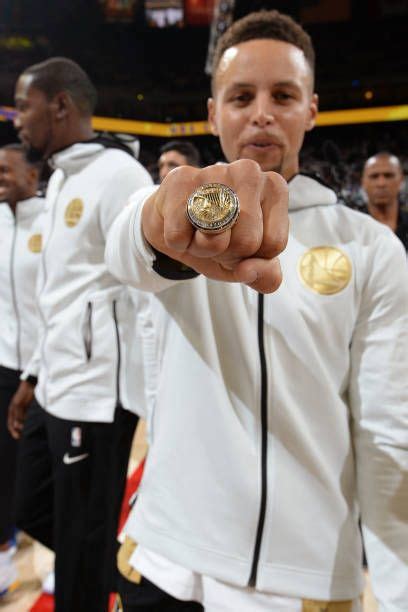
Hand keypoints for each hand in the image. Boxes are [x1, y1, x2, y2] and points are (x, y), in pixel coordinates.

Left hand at [8, 380, 33, 438]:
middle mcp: (13, 407)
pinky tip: (20, 423)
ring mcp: (15, 404)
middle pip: (11, 420)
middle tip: (16, 436)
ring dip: (16, 425)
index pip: (11, 420)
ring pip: (14, 417)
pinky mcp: (19, 401)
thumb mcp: (25, 404)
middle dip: (12, 429)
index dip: (12, 428)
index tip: (16, 435)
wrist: (29, 383)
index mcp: (13, 408)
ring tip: (17, 432)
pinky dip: (19, 418)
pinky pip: (18, 411)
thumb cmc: (28, 393)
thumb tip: (24, 420)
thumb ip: (24, 412)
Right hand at [142, 159, 287, 293]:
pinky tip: (182, 225)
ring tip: (199, 232)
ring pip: (214, 241)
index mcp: (275, 189)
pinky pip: (180, 236)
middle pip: (247, 242)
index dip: (251, 256)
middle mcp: (249, 172)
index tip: (239, 242)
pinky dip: (178, 243)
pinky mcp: (181, 179)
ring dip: (202, 249)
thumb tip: (247, 270)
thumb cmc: (219, 239)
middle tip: (217, 238)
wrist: (176, 224)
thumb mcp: (248, 263)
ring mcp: (214, 172)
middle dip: (227, 254)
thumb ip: (266, 276)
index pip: (273, 244)